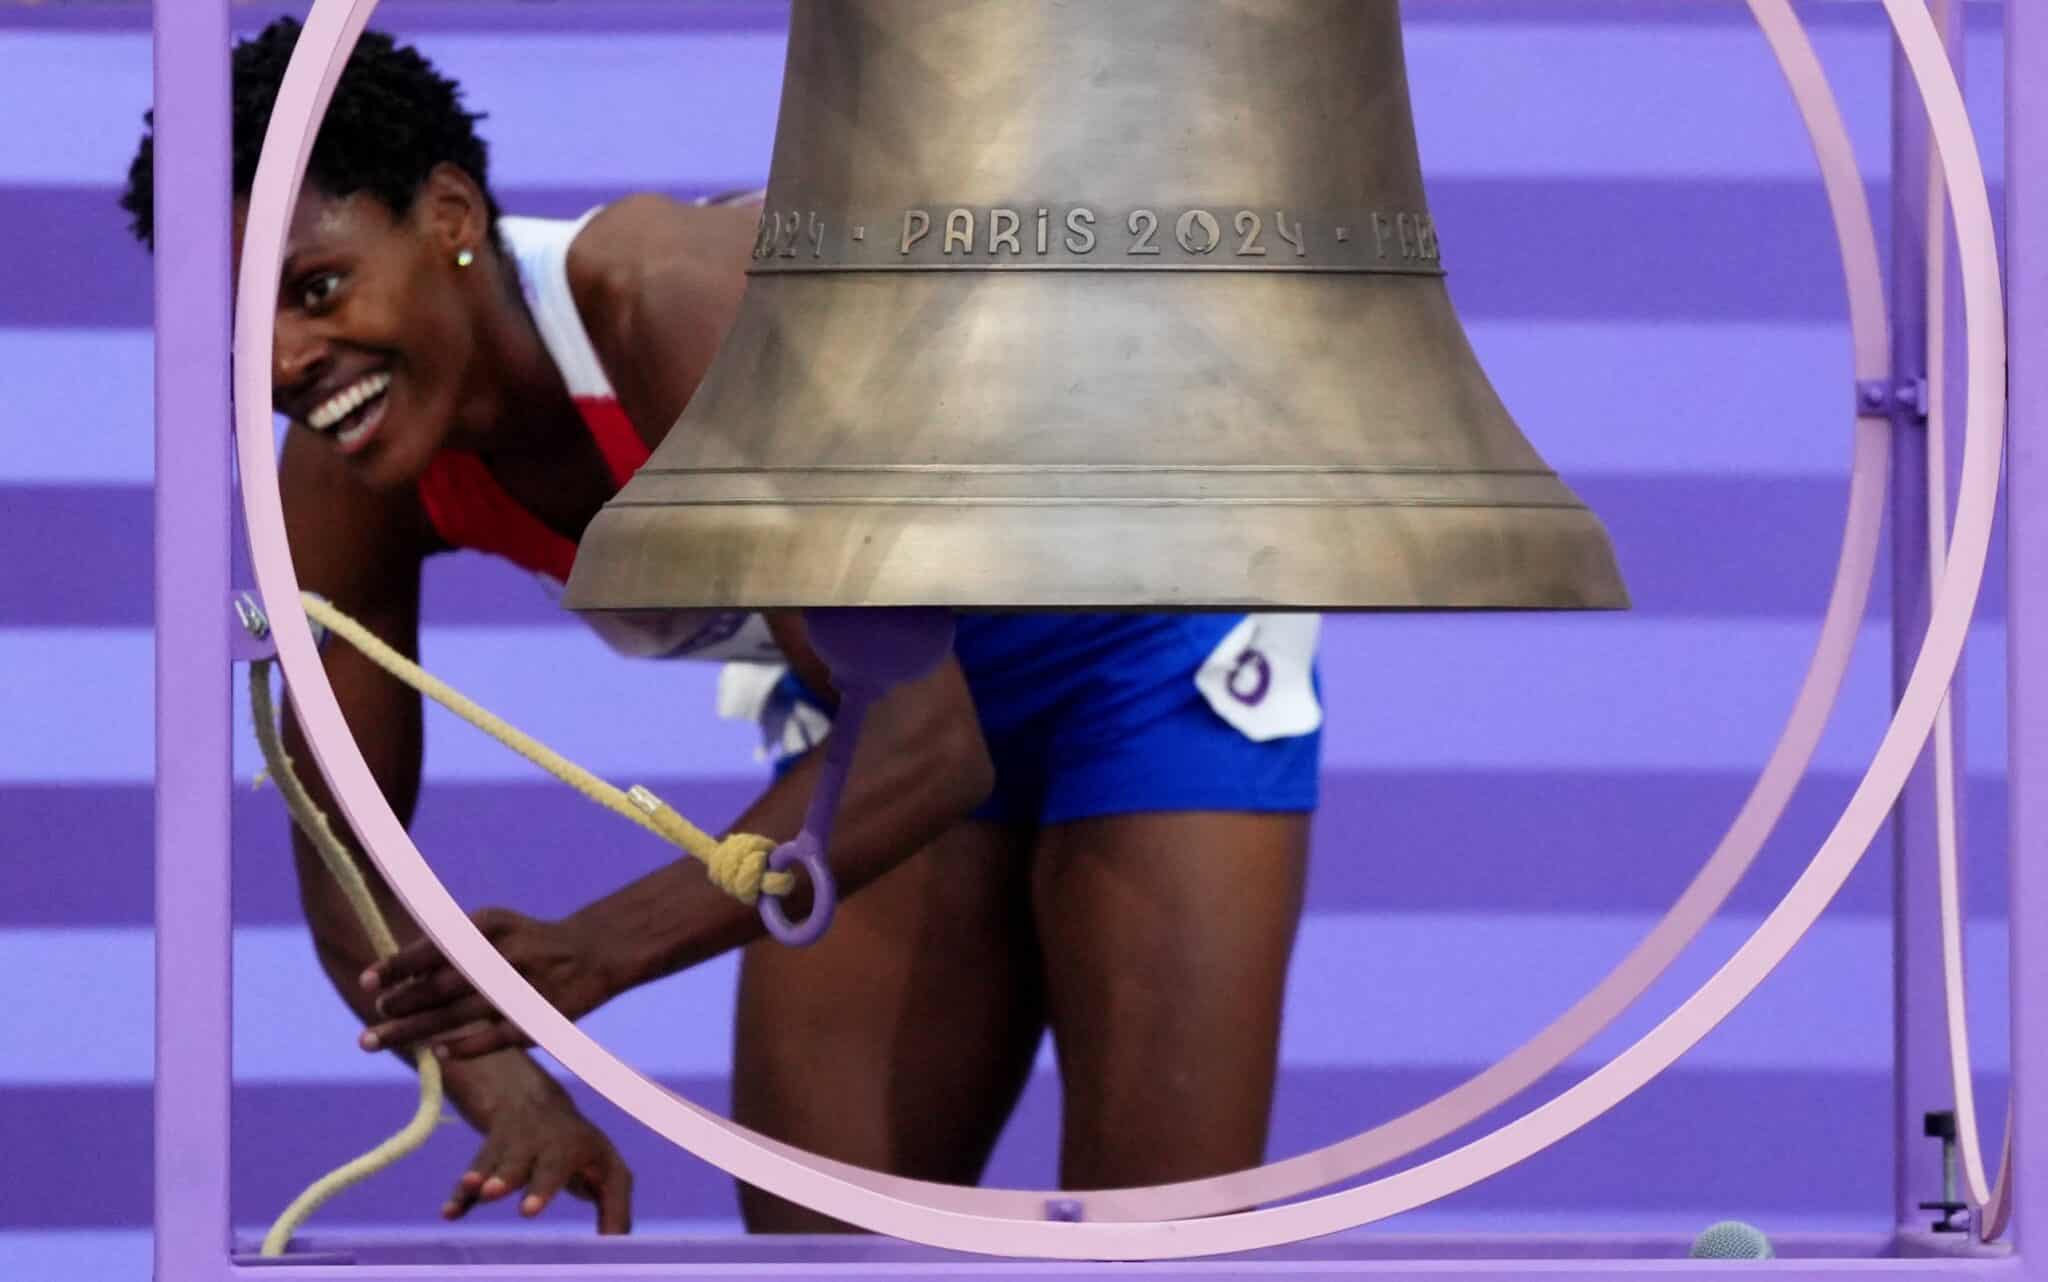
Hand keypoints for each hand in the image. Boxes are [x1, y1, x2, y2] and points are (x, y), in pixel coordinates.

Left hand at [358, 908, 613, 1059]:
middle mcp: (505, 953)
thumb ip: (450, 946)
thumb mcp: (492, 928)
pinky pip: (494, 1037)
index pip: (433, 947)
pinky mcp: (539, 1017)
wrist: (592, 951)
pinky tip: (438, 1054)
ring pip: (458, 1014)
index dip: (397, 966)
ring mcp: (523, 986)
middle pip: (440, 985)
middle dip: (400, 1004)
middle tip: (371, 1021)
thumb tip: (395, 978)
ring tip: (382, 1038)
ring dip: (416, 1029)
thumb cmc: (525, 941)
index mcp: (489, 926)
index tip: (366, 982)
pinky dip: (464, 1046)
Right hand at [446, 1080, 632, 1232]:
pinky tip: (450, 1214)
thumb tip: (620, 1251)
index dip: (542, 1187)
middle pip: (520, 1161)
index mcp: (572, 1147)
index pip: (558, 1166)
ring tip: (471, 1189)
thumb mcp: (609, 1173)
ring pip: (492, 1162)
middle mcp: (538, 1143)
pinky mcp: (487, 1158)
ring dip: (478, 1178)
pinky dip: (460, 1196)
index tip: (525, 1211)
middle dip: (506, 1176)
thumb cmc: (583, 1152)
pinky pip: (472, 1177)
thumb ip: (616, 1211)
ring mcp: (509, 1147)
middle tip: (493, 1193)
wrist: (535, 1104)